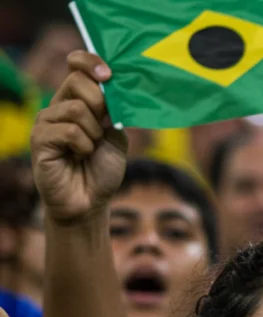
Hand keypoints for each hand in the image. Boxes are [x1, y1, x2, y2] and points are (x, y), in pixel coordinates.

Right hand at [29, 51, 126, 224]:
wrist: (90, 201)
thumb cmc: (102, 168)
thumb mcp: (116, 134)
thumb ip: (115, 110)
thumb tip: (117, 86)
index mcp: (77, 100)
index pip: (76, 65)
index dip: (90, 62)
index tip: (108, 74)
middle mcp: (58, 106)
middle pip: (77, 81)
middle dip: (100, 104)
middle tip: (103, 128)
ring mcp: (46, 122)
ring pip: (76, 108)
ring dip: (94, 132)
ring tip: (90, 149)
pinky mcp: (39, 140)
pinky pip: (69, 130)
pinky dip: (84, 145)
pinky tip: (80, 156)